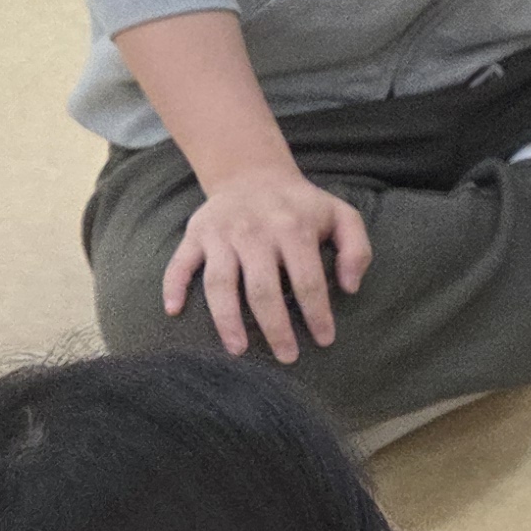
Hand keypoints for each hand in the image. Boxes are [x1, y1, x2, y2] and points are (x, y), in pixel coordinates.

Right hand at [164, 161, 372, 363]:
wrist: (252, 173)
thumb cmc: (301, 206)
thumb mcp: (342, 216)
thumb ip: (357, 249)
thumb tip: (349, 287)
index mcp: (293, 228)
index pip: (307, 280)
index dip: (317, 314)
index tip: (324, 340)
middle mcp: (254, 232)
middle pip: (262, 289)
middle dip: (275, 328)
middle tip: (286, 356)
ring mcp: (221, 234)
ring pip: (219, 283)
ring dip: (226, 320)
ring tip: (238, 350)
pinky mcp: (196, 234)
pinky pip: (180, 263)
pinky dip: (173, 286)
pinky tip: (174, 311)